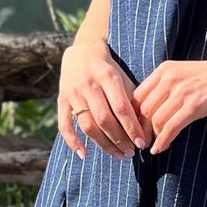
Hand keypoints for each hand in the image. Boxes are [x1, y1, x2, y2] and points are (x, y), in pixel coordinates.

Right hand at [57, 37, 150, 159]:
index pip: (121, 108)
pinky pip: (65, 125)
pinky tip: (84, 154)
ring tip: (118, 155)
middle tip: (131, 153)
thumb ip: (133, 99)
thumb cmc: (110, 69)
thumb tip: (145, 127)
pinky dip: (73, 142)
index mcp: (108, 77)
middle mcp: (89, 85)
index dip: (132, 128)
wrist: (82, 51)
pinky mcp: (61, 100)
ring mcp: (73, 94)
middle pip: (104, 119)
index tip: (141, 143)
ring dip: (103, 144)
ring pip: (87, 125)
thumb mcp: (123, 77)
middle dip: (119, 140)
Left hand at [133, 49, 206, 155]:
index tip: (134, 130)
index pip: (137, 96)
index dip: (132, 116)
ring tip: (150, 147)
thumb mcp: (184, 76)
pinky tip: (160, 149)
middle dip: (139, 130)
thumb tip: (148, 111)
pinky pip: (172, 127)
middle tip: (140, 143)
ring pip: (156, 120)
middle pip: (143, 110)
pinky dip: (163, 140)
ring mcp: (183, 91)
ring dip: (151, 137)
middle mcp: (170, 79)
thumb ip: (165, 88)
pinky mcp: (196, 104)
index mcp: (164, 71)